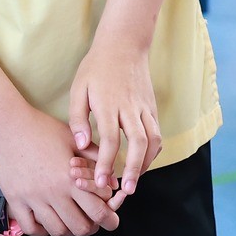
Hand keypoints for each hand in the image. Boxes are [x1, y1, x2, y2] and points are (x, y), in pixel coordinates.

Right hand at [0, 104, 118, 235]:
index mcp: (71, 178)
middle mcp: (52, 192)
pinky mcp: (14, 198)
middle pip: (80, 228)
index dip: (110, 219)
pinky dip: (41, 230)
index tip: (109, 216)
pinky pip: (30, 228)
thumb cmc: (41, 127)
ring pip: (57, 231)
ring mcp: (32, 197)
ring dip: (67, 229)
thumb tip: (113, 181)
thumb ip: (96, 159)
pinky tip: (46, 220)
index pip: (99, 212)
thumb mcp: (73, 139)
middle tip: (90, 219)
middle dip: (91, 226)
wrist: (5, 121)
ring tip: (68, 219)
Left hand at [69, 36, 161, 207]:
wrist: (124, 45)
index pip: (111, 139)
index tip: (102, 182)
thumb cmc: (96, 68)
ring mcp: (144, 107)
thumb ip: (78, 118)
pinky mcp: (152, 107)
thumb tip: (82, 145)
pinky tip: (143, 162)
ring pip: (153, 139)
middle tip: (127, 190)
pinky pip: (157, 133)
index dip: (107, 163)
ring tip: (136, 181)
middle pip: (138, 143)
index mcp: (109, 103)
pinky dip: (152, 151)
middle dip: (134, 169)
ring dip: (147, 163)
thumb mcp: (79, 89)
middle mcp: (130, 107)